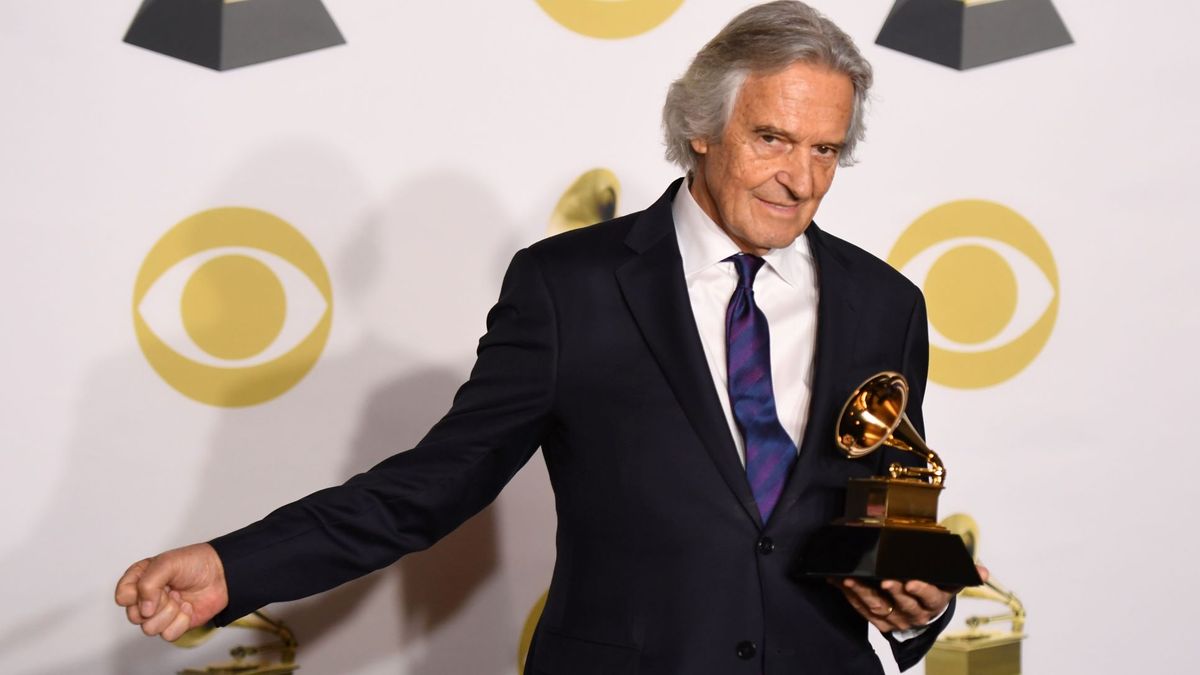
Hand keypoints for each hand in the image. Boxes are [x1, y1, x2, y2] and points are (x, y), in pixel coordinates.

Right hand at [114, 543, 228, 641]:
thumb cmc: (194, 563)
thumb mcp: (167, 563)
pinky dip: (180, 622)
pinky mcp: (174, 624)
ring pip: (149, 628)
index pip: (122, 597)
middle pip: (134, 616)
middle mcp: (146, 598)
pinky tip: (187, 608)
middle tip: (170, 591)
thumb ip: (148, 583)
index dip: (136, 595)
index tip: (154, 585)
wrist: (222, 574)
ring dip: (168, 613)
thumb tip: (144, 610)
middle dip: (155, 604)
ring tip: (180, 598)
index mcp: (139, 580)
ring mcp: (160, 613)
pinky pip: (167, 634)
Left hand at [831, 565, 988, 632]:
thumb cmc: (935, 588)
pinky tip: (840, 582)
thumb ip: (964, 573)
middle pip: (904, 605)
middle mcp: (916, 614)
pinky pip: (863, 611)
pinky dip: (850, 596)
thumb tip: (982, 571)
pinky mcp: (880, 621)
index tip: (910, 580)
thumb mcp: (950, 580)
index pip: (930, 598)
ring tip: (851, 580)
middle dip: (892, 592)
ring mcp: (896, 619)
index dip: (920, 589)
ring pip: (880, 608)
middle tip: (882, 579)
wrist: (923, 609)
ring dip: (864, 594)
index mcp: (935, 602)